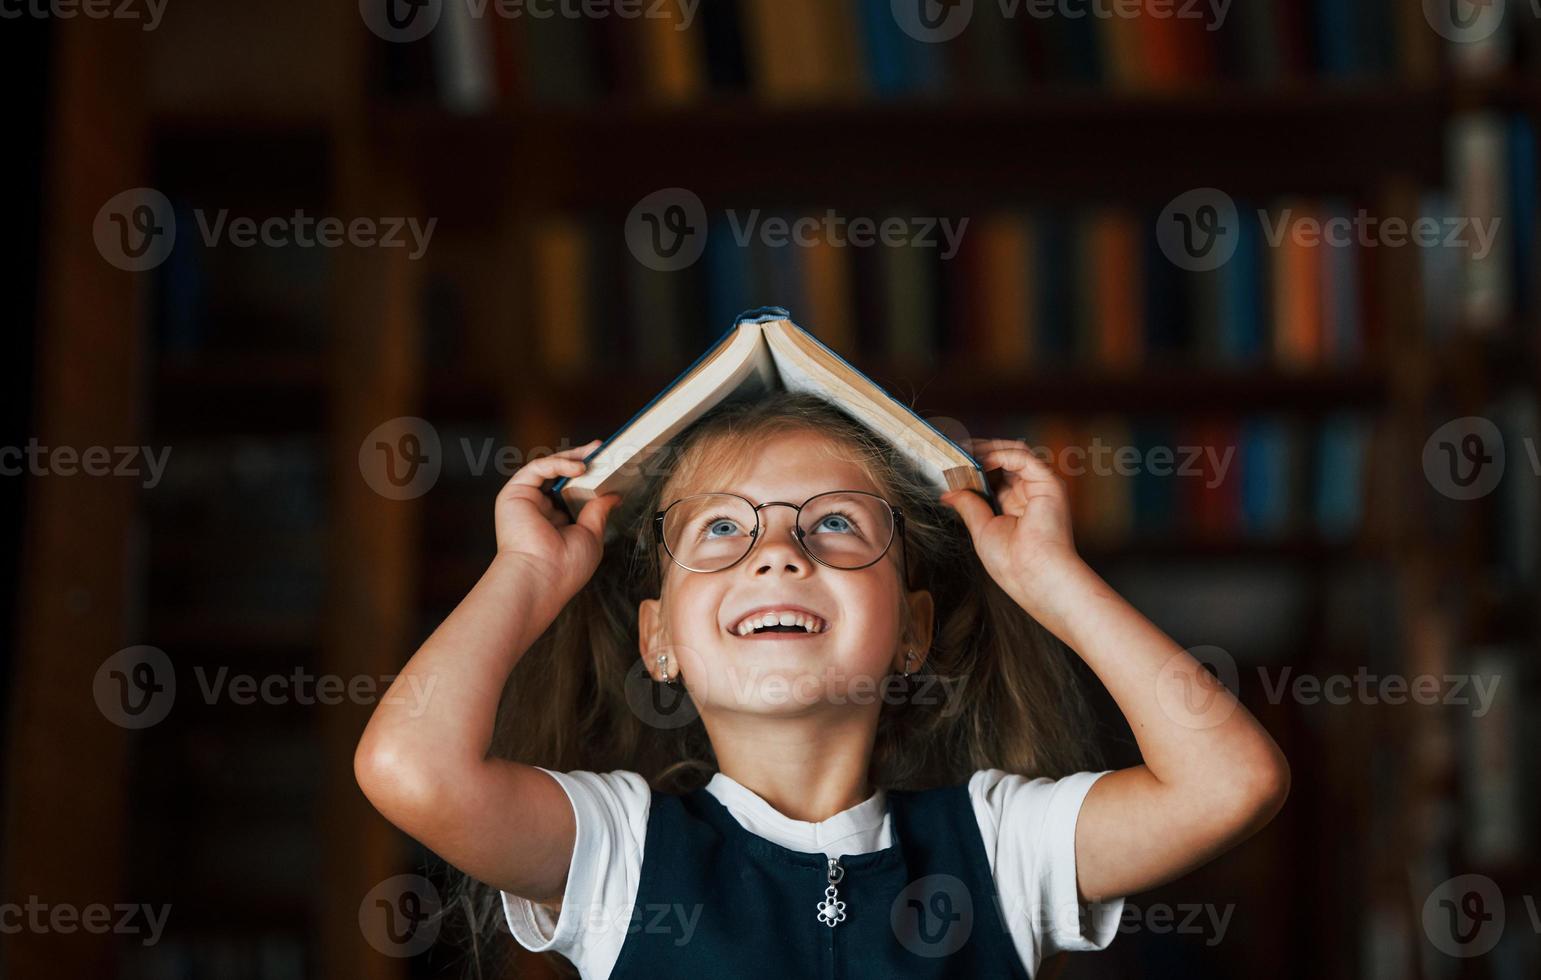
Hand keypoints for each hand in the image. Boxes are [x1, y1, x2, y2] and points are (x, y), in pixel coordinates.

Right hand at [493, 439, 622, 596]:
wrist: (542, 577)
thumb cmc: (565, 566)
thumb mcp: (591, 535)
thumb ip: (599, 512)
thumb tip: (613, 496)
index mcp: (556, 521)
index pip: (571, 490)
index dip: (588, 476)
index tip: (607, 465)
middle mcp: (539, 509)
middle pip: (559, 475)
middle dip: (580, 459)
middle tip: (600, 448)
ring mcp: (526, 501)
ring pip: (547, 468)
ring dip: (570, 457)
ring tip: (593, 453)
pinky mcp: (514, 494)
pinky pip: (536, 469)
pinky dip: (557, 464)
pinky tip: (578, 468)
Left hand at [939, 438, 1081, 616]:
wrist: (1034, 577)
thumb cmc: (1013, 563)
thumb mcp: (981, 529)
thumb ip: (968, 505)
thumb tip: (949, 492)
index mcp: (1016, 506)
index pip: (994, 476)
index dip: (973, 467)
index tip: (950, 463)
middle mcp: (1030, 493)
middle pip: (1003, 461)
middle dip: (977, 454)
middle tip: (952, 451)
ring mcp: (1040, 487)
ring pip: (1013, 453)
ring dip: (986, 449)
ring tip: (963, 451)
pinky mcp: (1049, 483)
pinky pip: (1022, 457)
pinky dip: (999, 453)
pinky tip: (980, 460)